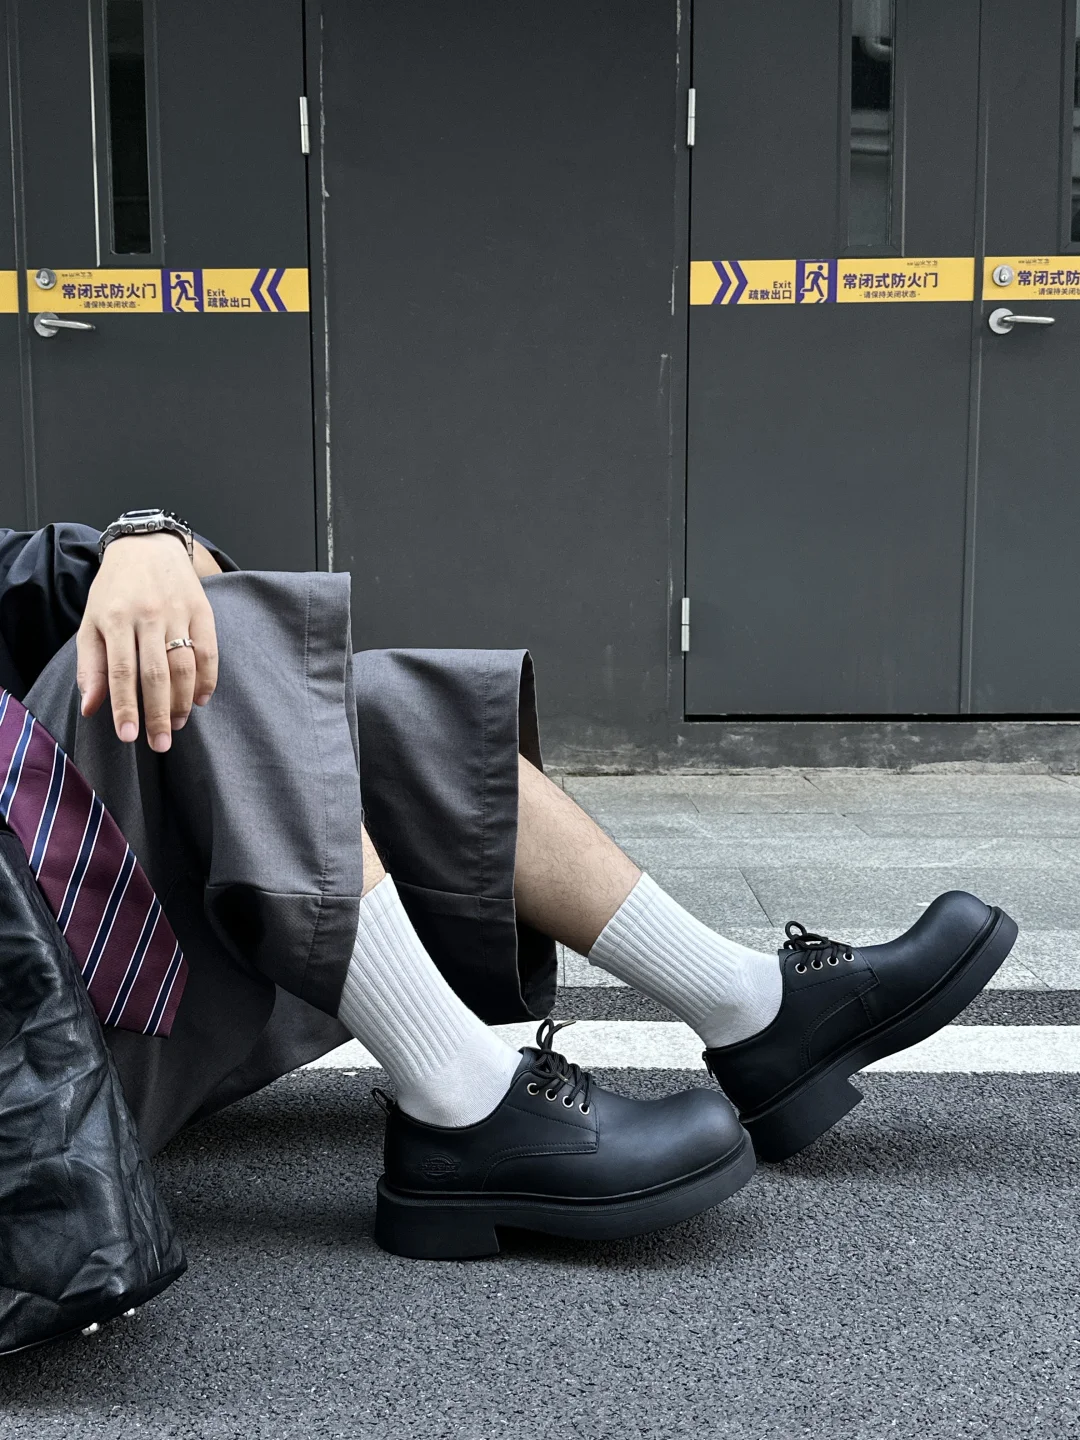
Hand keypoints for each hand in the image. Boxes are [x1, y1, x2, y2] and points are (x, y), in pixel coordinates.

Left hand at [77, 534, 220, 751]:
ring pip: (185, 665)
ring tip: (177, 724)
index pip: (122, 671)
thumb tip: (91, 708)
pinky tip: (200, 699)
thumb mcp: (92, 622)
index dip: (126, 707)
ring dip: (183, 701)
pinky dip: (208, 680)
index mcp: (116, 618)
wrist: (148, 545)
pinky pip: (209, 652)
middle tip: (160, 744)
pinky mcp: (203, 610)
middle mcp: (149, 615)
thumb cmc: (115, 590)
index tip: (129, 737)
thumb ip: (92, 666)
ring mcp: (178, 612)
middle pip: (157, 674)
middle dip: (159, 714)